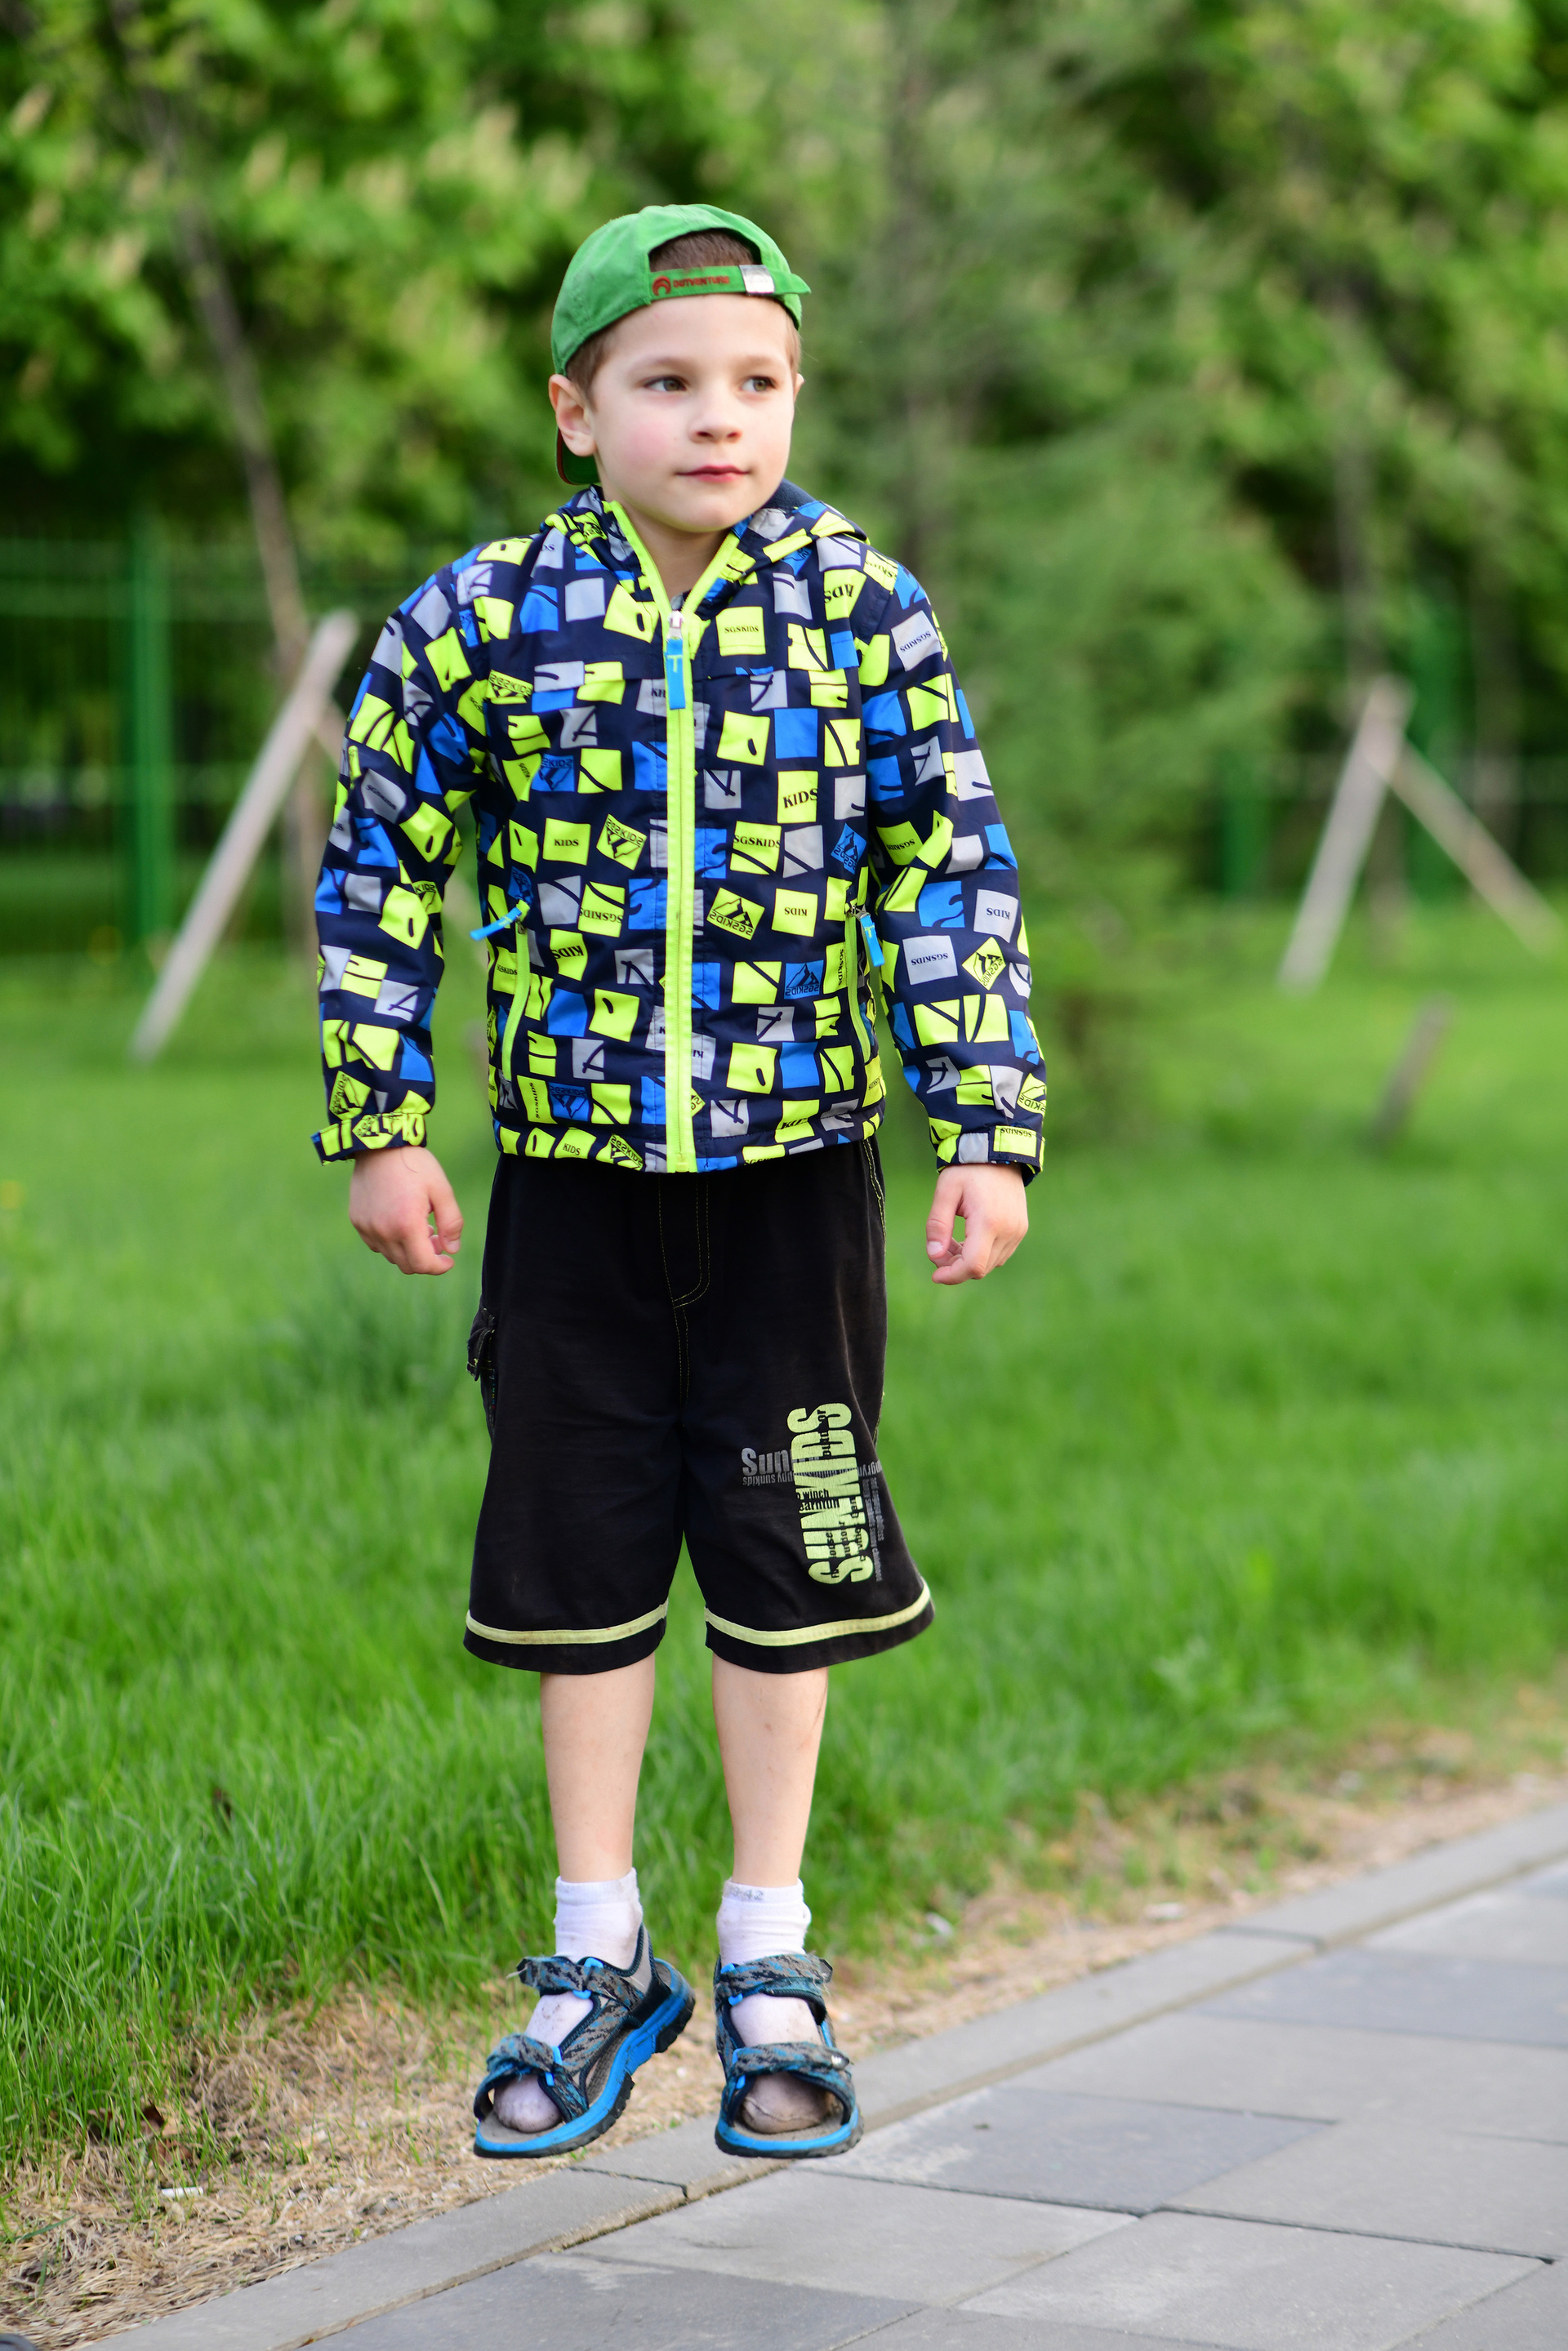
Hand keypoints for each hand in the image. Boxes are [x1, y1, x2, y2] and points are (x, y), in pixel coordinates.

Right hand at [349, 1145, 462, 1274]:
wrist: (379, 1144)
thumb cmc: (414, 1164)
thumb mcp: (442, 1189)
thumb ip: (451, 1223)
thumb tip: (452, 1249)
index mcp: (407, 1225)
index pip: (423, 1264)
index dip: (439, 1267)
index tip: (449, 1259)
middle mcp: (383, 1231)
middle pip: (407, 1265)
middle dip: (426, 1258)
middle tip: (436, 1237)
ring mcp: (367, 1228)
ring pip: (391, 1256)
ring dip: (408, 1250)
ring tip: (420, 1226)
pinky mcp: (358, 1221)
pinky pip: (376, 1245)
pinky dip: (391, 1242)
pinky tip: (400, 1222)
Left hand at [925, 1162, 1027, 1285]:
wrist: (997, 1152)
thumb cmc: (968, 1170)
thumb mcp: (945, 1192)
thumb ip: (937, 1225)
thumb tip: (934, 1256)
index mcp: (989, 1222)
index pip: (973, 1266)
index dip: (953, 1276)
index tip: (935, 1276)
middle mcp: (1008, 1230)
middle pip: (980, 1268)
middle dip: (956, 1267)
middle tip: (939, 1249)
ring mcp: (1017, 1231)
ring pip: (990, 1264)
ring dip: (968, 1261)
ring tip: (952, 1241)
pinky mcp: (1020, 1229)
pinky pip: (999, 1255)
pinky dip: (981, 1254)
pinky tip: (967, 1238)